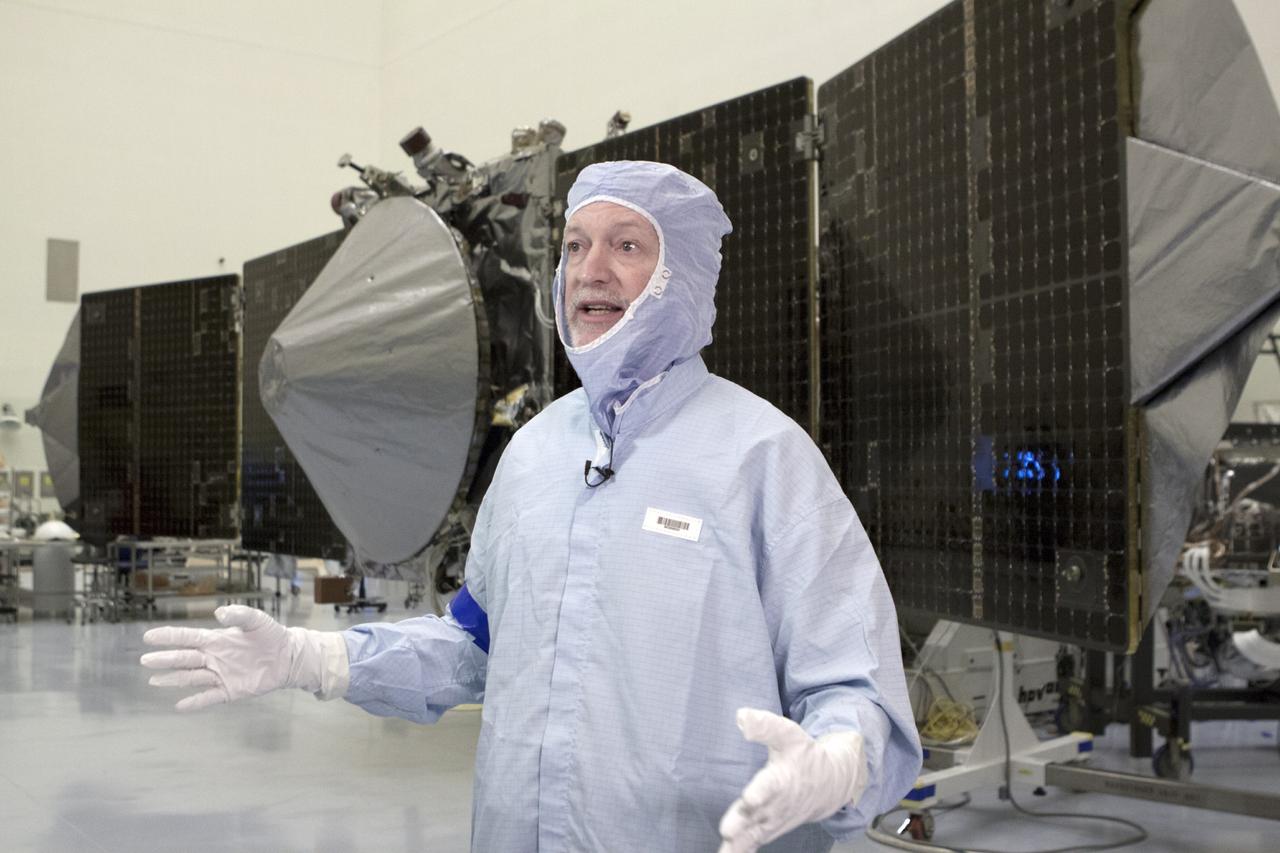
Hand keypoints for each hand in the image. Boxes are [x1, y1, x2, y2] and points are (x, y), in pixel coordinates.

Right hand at [140, 604, 346, 710]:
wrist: (288, 657)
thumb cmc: (271, 635)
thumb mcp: (257, 621)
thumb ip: (239, 615)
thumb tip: (219, 613)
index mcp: (216, 640)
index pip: (187, 638)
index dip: (169, 637)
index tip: (148, 636)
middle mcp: (214, 658)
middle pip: (184, 659)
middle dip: (165, 659)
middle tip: (145, 659)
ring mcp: (220, 675)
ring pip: (191, 678)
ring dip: (173, 679)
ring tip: (154, 680)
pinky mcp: (230, 690)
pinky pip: (208, 697)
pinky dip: (195, 702)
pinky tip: (179, 707)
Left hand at [718, 708, 867, 852]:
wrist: (829, 783)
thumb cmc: (804, 756)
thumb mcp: (789, 735)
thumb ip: (766, 726)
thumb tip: (742, 715)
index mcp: (783, 777)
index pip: (771, 785)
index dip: (760, 792)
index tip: (749, 798)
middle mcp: (779, 802)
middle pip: (759, 814)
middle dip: (743, 822)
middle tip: (727, 830)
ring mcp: (774, 819)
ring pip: (755, 832)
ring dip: (740, 842)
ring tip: (724, 850)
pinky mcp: (769, 828)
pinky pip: (755, 841)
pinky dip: (742, 850)